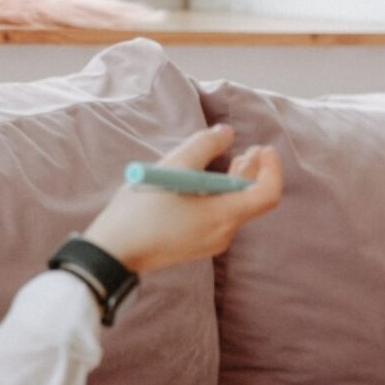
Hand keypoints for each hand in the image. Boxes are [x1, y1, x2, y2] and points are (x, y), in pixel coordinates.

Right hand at [83, 125, 281, 274]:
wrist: (113, 252)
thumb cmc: (142, 209)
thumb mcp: (173, 166)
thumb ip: (204, 145)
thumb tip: (226, 133)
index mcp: (223, 216)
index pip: (268, 195)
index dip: (272, 169)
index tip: (263, 148)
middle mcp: (223, 233)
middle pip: (251, 200)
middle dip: (254, 172)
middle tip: (253, 148)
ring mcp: (210, 242)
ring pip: (235, 208)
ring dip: (237, 182)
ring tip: (235, 160)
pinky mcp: (195, 244)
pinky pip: (219, 217)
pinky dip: (221, 196)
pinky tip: (208, 182)